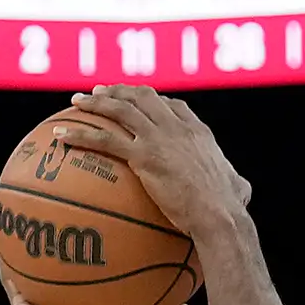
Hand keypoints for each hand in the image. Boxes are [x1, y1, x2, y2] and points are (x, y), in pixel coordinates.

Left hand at [52, 84, 253, 239]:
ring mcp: (159, 137)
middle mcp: (177, 127)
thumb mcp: (239, 188)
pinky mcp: (144, 155)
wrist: (220, 215)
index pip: (173, 106)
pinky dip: (80, 134)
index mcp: (198, 132)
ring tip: (75, 101)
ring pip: (121, 108)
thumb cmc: (230, 210)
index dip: (153, 100)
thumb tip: (244, 190)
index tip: (139, 100)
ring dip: (96, 101)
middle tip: (100, 91)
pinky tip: (60, 136)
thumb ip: (236, 183)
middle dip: (120, 89)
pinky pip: (104, 139)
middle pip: (143, 96)